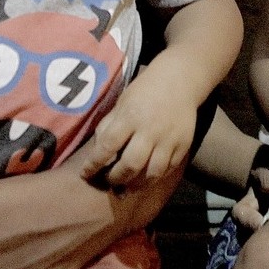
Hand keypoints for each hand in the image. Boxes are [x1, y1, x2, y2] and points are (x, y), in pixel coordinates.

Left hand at [79, 68, 194, 187]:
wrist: (179, 81)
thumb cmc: (144, 91)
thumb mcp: (122, 103)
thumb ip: (109, 126)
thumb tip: (97, 153)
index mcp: (130, 117)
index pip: (108, 146)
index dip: (94, 164)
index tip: (85, 174)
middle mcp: (150, 130)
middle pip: (131, 165)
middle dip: (115, 178)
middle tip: (108, 182)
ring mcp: (169, 139)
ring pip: (152, 173)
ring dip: (136, 185)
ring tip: (126, 188)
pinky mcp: (183, 145)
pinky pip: (168, 170)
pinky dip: (155, 178)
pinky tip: (145, 178)